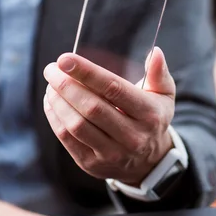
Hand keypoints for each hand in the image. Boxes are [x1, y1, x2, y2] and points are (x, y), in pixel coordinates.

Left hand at [43, 47, 174, 184]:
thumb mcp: (163, 96)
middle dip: (66, 85)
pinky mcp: (92, 163)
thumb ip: (159, 73)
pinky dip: (54, 118)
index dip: (88, 73)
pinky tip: (51, 102)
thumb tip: (155, 52)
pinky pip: (67, 139)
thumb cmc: (152, 119)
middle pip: (92, 107)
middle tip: (51, 69)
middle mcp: (132, 136)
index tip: (65, 59)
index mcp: (149, 114)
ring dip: (58, 101)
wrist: (148, 162)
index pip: (115, 89)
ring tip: (51, 85)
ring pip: (77, 124)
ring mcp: (112, 153)